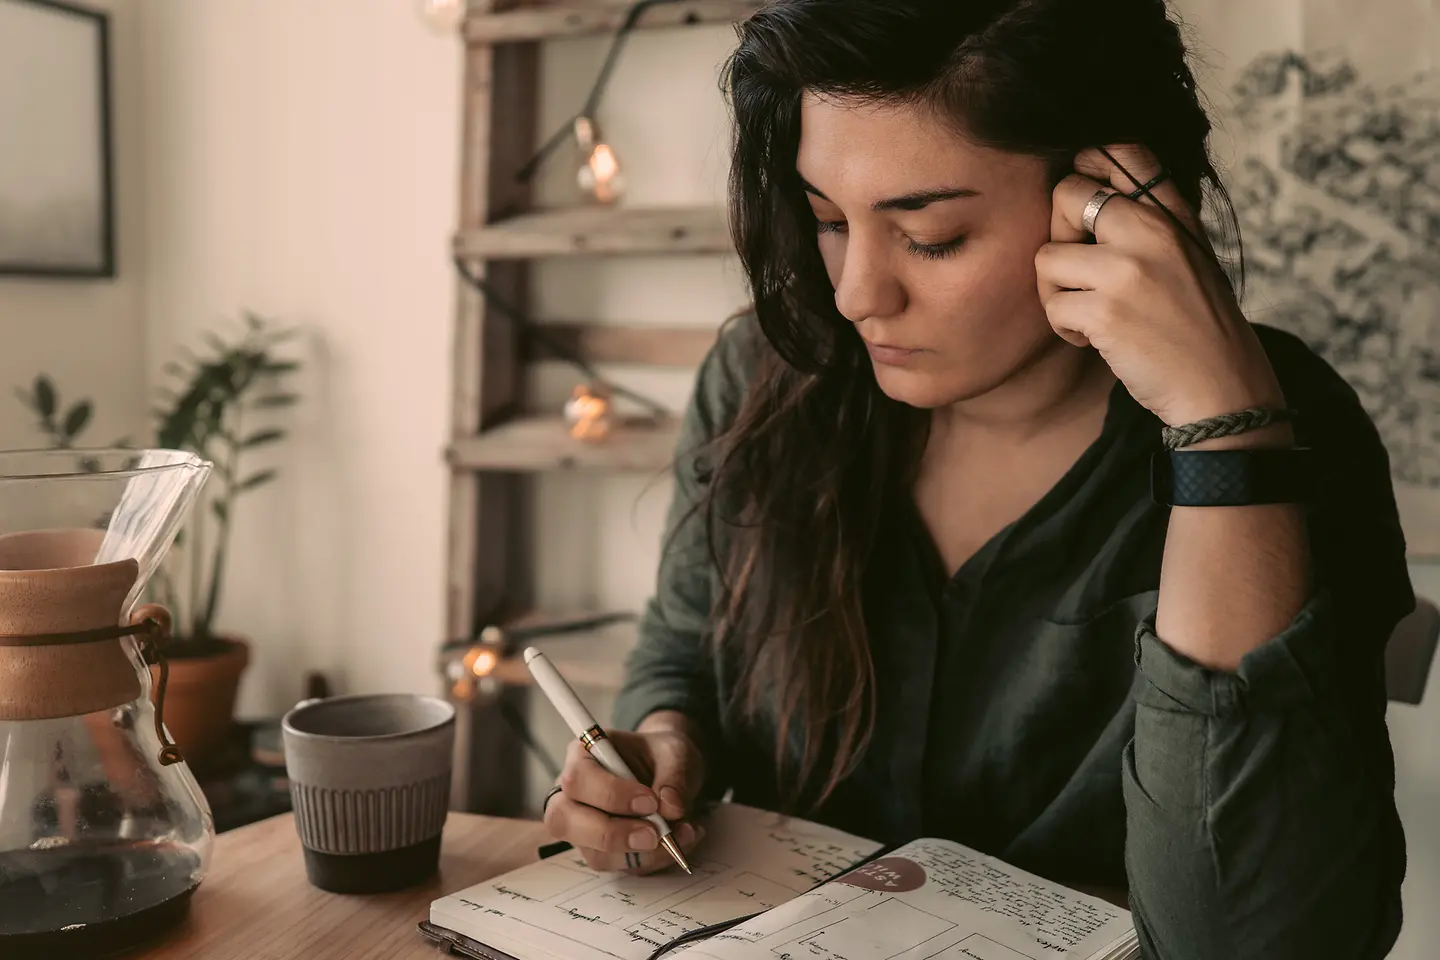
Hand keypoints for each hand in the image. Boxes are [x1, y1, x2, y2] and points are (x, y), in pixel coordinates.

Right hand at [543, 720, 706, 873]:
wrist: (669, 772)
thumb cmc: (662, 756)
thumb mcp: (675, 752)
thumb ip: (675, 775)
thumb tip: (671, 808)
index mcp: (582, 756)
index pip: (578, 779)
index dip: (611, 794)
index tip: (650, 801)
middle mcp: (573, 794)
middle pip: (565, 821)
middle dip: (611, 834)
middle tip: (654, 834)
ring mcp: (584, 827)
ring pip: (595, 854)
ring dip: (643, 853)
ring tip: (684, 832)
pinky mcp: (603, 851)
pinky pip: (621, 866)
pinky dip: (655, 859)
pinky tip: (680, 841)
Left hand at [1034, 144, 1285, 426]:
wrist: (1222, 386)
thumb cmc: (1197, 323)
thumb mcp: (1188, 253)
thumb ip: (1150, 217)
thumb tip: (1085, 180)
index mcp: (1174, 212)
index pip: (1122, 149)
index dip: (1087, 165)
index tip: (1082, 203)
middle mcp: (1153, 230)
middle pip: (1065, 194)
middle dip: (1057, 236)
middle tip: (1077, 273)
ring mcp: (1128, 269)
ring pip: (1046, 257)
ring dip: (1056, 293)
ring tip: (1090, 314)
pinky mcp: (1106, 312)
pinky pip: (1052, 307)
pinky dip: (1065, 330)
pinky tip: (1095, 340)